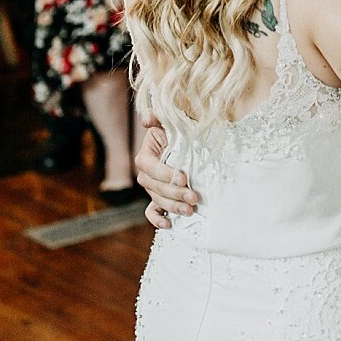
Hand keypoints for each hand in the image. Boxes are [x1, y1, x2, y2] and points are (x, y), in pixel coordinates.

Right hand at [134, 110, 198, 226]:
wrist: (189, 146)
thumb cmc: (181, 132)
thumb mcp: (172, 122)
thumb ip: (159, 117)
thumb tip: (147, 119)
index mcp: (146, 155)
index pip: (150, 167)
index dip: (164, 174)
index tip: (183, 178)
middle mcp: (146, 174)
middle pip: (155, 187)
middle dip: (174, 194)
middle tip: (194, 197)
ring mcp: (152, 188)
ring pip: (157, 200)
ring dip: (173, 207)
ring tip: (190, 210)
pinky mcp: (159, 199)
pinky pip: (152, 212)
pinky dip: (157, 220)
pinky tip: (169, 224)